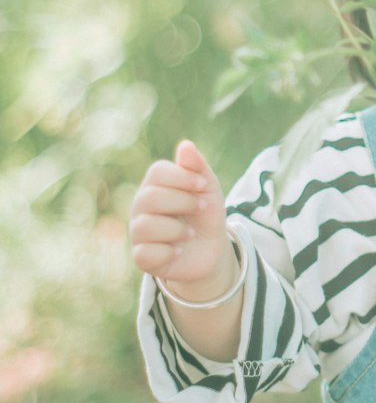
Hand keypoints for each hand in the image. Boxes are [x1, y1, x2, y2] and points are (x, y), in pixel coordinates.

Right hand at [129, 141, 234, 298]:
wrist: (210, 249)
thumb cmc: (204, 214)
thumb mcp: (208, 189)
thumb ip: (197, 167)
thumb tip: (186, 145)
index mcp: (155, 186)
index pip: (157, 171)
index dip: (183, 177)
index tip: (203, 186)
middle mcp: (140, 207)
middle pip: (150, 197)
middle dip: (183, 202)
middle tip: (201, 208)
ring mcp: (138, 232)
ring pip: (146, 226)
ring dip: (178, 230)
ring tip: (190, 233)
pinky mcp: (141, 257)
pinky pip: (146, 253)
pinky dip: (169, 253)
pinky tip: (178, 251)